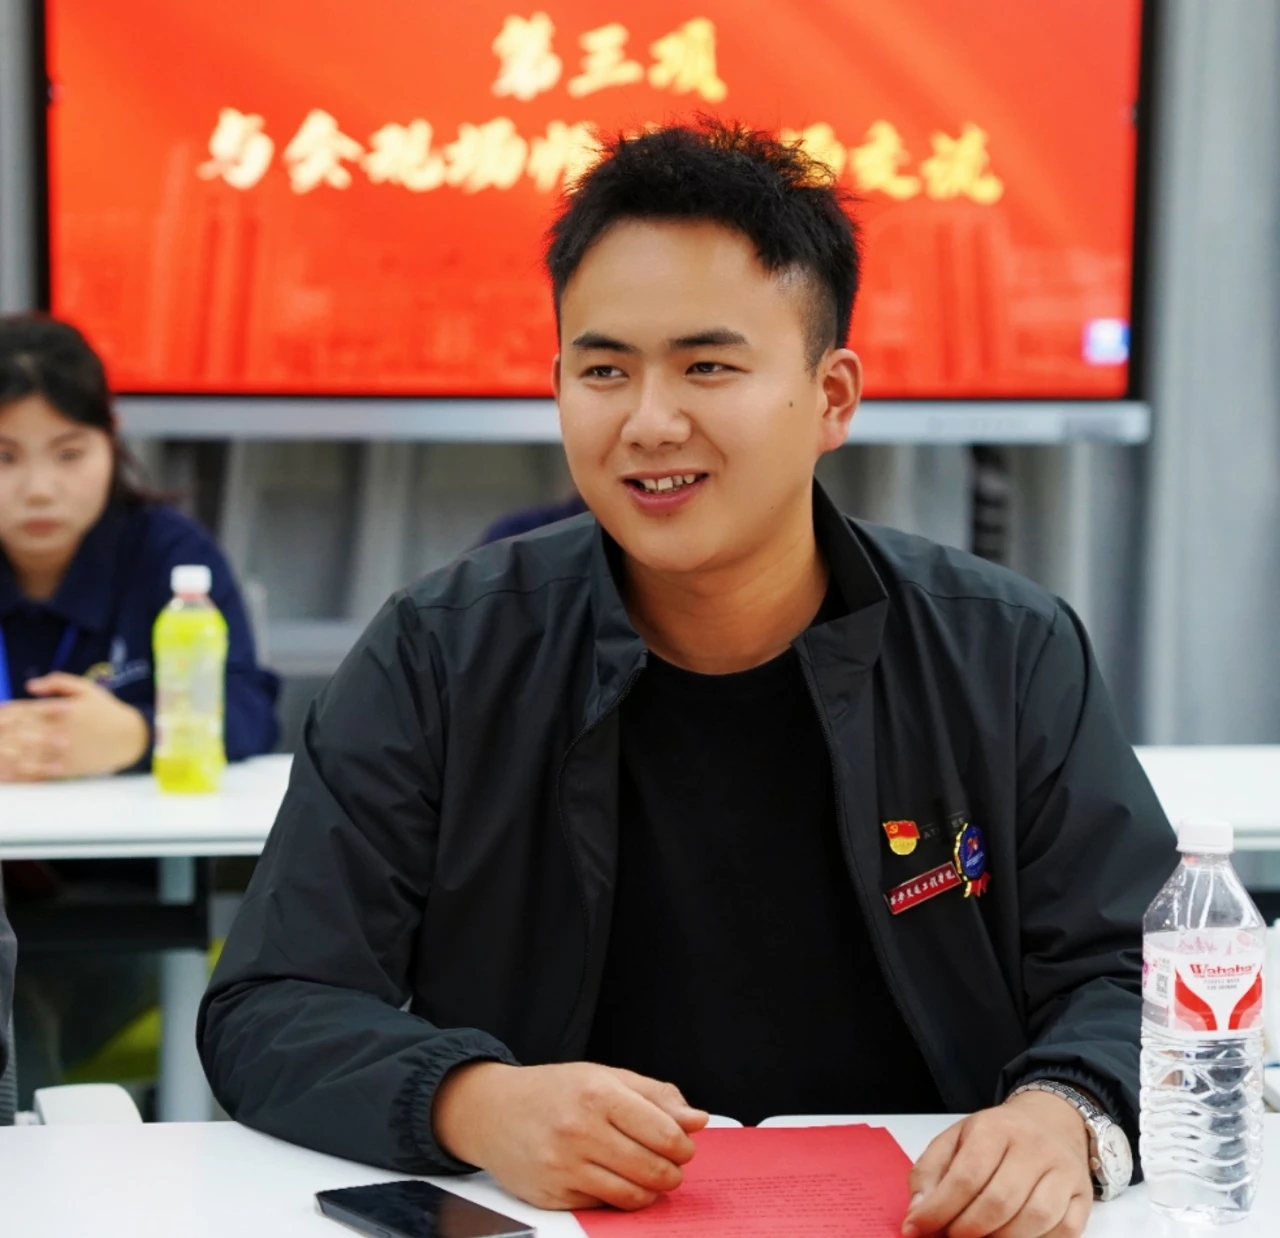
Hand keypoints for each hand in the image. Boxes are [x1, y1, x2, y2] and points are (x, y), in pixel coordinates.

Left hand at [0, 673, 148, 780]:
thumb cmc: (107, 711)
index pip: (24, 710)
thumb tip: (29, 686)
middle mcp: (59, 730)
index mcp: (61, 710)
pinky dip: (18, 773)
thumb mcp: (87, 688)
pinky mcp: (66, 768)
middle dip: (1, 733)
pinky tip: (6, 774)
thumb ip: (58, 682)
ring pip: (24, 753)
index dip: (6, 712)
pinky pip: (37, 772)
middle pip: (20, 732)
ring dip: (6, 754)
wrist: (130, 737)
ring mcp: (61, 751)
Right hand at [432, 1061, 708, 1210]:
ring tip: (648, 1176)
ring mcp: (564, 1166)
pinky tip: (613, 1178)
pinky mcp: (553, 1195)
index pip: (664, 1133)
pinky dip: (617, 1197)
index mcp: (598, 1093)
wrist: (493, 1111)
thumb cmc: (555, 1091)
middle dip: (671, 1172)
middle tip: (670, 1165)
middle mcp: (579, 1130)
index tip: (684, 1146)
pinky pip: (603, 1205)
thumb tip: (697, 1120)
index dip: (683, 1145)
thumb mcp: (606, 1076)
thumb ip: (656, 1096)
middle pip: (652, 1168)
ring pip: (631, 1195)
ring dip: (650, 1190)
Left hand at [902, 1091, 1091, 1237]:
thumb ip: (930, 1172)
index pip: (965, 1177)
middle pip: (999, 1202)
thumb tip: (916, 1213)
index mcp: (994, 1128)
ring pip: (1034, 1220)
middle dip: (968, 1230)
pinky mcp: (1083, 1195)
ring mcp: (1062, 1171)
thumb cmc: (998, 1136)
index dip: (939, 1210)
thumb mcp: (956, 1139)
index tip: (917, 1228)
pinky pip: (1064, 1231)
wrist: (1052, 1120)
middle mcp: (1032, 1147)